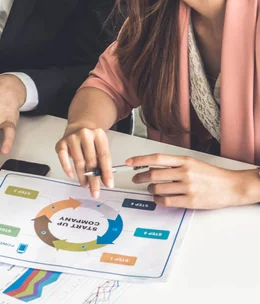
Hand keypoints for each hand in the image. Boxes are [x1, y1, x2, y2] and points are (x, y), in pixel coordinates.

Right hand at [55, 123, 113, 198]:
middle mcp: (85, 134)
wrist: (78, 127)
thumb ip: (102, 162)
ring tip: (85, 185)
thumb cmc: (91, 140)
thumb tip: (105, 181)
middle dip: (93, 178)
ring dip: (82, 176)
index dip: (107, 172)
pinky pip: (63, 158)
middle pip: (91, 160)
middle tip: (95, 191)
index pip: (104, 156)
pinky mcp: (61, 143)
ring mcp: (72, 138)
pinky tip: (71, 176)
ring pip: (78, 161)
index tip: (108, 184)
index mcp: (98, 135)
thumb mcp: (100, 146)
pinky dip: (67, 168)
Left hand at [129, 154, 249, 208]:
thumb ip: (173, 164)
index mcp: (185, 161)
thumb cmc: (211, 175)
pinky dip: (157, 200)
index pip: (157, 158)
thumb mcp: (192, 163)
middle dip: (140, 177)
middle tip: (137, 179)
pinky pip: (165, 201)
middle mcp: (185, 172)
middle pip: (153, 174)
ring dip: (150, 189)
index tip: (129, 162)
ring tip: (152, 189)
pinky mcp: (190, 201)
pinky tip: (158, 198)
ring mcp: (187, 187)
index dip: (140, 160)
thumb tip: (151, 167)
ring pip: (157, 188)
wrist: (231, 186)